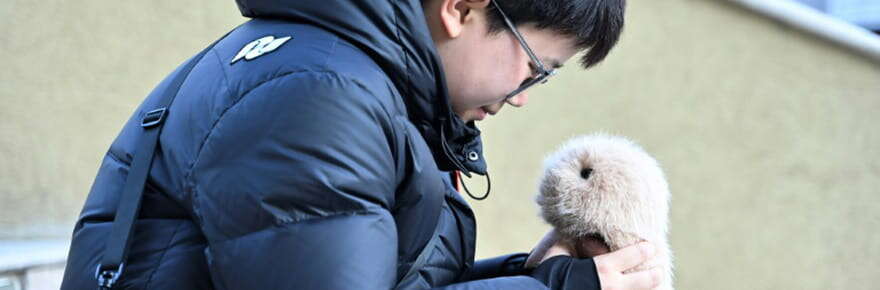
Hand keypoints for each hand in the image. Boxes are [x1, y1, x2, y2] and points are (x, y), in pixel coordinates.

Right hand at [527, 230, 662, 288]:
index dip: (644, 250)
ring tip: (653, 283)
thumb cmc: (549, 270)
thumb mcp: (560, 249)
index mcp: (603, 268)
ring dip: (646, 288)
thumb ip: (574, 239)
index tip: (650, 246)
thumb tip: (581, 227)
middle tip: (659, 271)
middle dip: (653, 275)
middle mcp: (611, 286)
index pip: (632, 256)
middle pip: (644, 281)